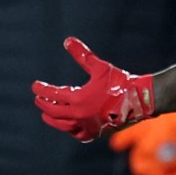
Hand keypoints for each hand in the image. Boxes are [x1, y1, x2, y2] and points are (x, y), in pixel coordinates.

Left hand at [31, 37, 154, 141]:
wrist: (141, 100)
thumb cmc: (120, 82)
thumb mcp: (99, 67)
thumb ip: (82, 54)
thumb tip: (67, 40)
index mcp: (78, 99)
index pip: (52, 95)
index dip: (42, 90)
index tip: (35, 86)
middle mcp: (79, 115)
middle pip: (53, 112)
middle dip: (44, 104)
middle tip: (38, 98)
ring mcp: (87, 126)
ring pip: (63, 125)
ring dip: (52, 119)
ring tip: (46, 114)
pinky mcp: (96, 133)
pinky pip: (78, 134)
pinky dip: (69, 129)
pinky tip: (67, 125)